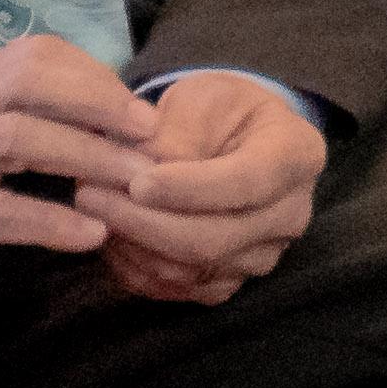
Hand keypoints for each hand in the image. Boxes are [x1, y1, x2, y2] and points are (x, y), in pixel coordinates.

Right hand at [0, 35, 163, 305]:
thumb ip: (4, 106)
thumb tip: (91, 106)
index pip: (37, 53)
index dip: (94, 76)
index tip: (136, 105)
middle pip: (33, 80)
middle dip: (100, 103)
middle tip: (150, 134)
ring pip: (21, 140)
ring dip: (89, 159)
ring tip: (139, 183)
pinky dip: (50, 223)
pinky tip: (90, 235)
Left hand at [90, 68, 327, 305]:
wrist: (231, 140)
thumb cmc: (218, 112)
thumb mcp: (201, 98)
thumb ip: (175, 131)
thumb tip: (140, 170)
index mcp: (298, 156)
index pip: (247, 183)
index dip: (190, 188)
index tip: (137, 182)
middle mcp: (291, 215)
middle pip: (214, 237)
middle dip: (144, 220)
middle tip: (89, 194)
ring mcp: (262, 256)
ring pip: (189, 269)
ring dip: (132, 243)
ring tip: (92, 208)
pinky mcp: (228, 282)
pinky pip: (176, 289)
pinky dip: (136, 268)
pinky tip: (111, 234)